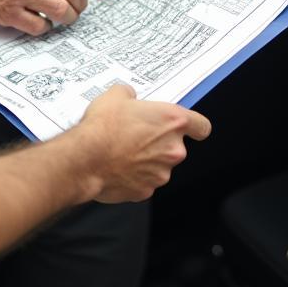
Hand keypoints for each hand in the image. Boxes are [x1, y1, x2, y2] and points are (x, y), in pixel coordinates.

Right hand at [78, 85, 210, 202]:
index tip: (188, 126)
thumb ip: (130, 94)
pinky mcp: (146, 191)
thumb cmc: (102, 128)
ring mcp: (161, 173)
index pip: (201, 126)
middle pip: (175, 146)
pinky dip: (134, 174)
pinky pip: (144, 180)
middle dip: (158, 141)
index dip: (194, 126)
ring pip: (159, 165)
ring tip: (122, 149)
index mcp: (171, 122)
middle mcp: (172, 149)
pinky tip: (116, 165)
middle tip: (136, 133)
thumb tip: (128, 97)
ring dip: (146, 159)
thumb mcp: (116, 95)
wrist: (85, 158)